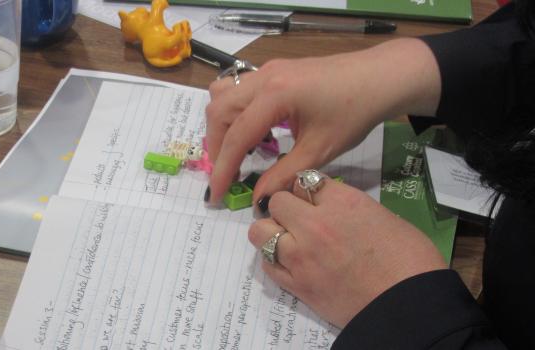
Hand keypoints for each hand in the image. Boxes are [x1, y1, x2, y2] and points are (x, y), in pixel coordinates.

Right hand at [206, 38, 440, 203]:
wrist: (381, 77)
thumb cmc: (355, 112)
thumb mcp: (320, 150)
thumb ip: (284, 174)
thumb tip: (259, 199)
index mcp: (274, 95)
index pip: (236, 136)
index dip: (222, 169)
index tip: (215, 195)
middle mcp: (264, 77)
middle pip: (219, 112)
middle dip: (216, 147)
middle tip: (227, 175)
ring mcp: (267, 70)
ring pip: (223, 95)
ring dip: (222, 125)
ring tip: (236, 152)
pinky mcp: (275, 70)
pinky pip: (239, 89)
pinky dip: (236, 112)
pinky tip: (255, 131)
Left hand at [248, 176, 445, 327]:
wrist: (410, 306)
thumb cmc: (410, 260)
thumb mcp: (385, 217)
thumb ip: (352, 208)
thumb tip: (337, 210)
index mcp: (342, 201)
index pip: (305, 181)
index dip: (308, 190)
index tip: (313, 199)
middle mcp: (314, 223)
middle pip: (278, 202)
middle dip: (286, 208)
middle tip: (299, 220)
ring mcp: (301, 255)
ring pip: (260, 232)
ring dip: (271, 232)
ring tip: (287, 240)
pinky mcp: (297, 285)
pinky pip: (268, 264)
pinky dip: (274, 260)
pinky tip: (289, 262)